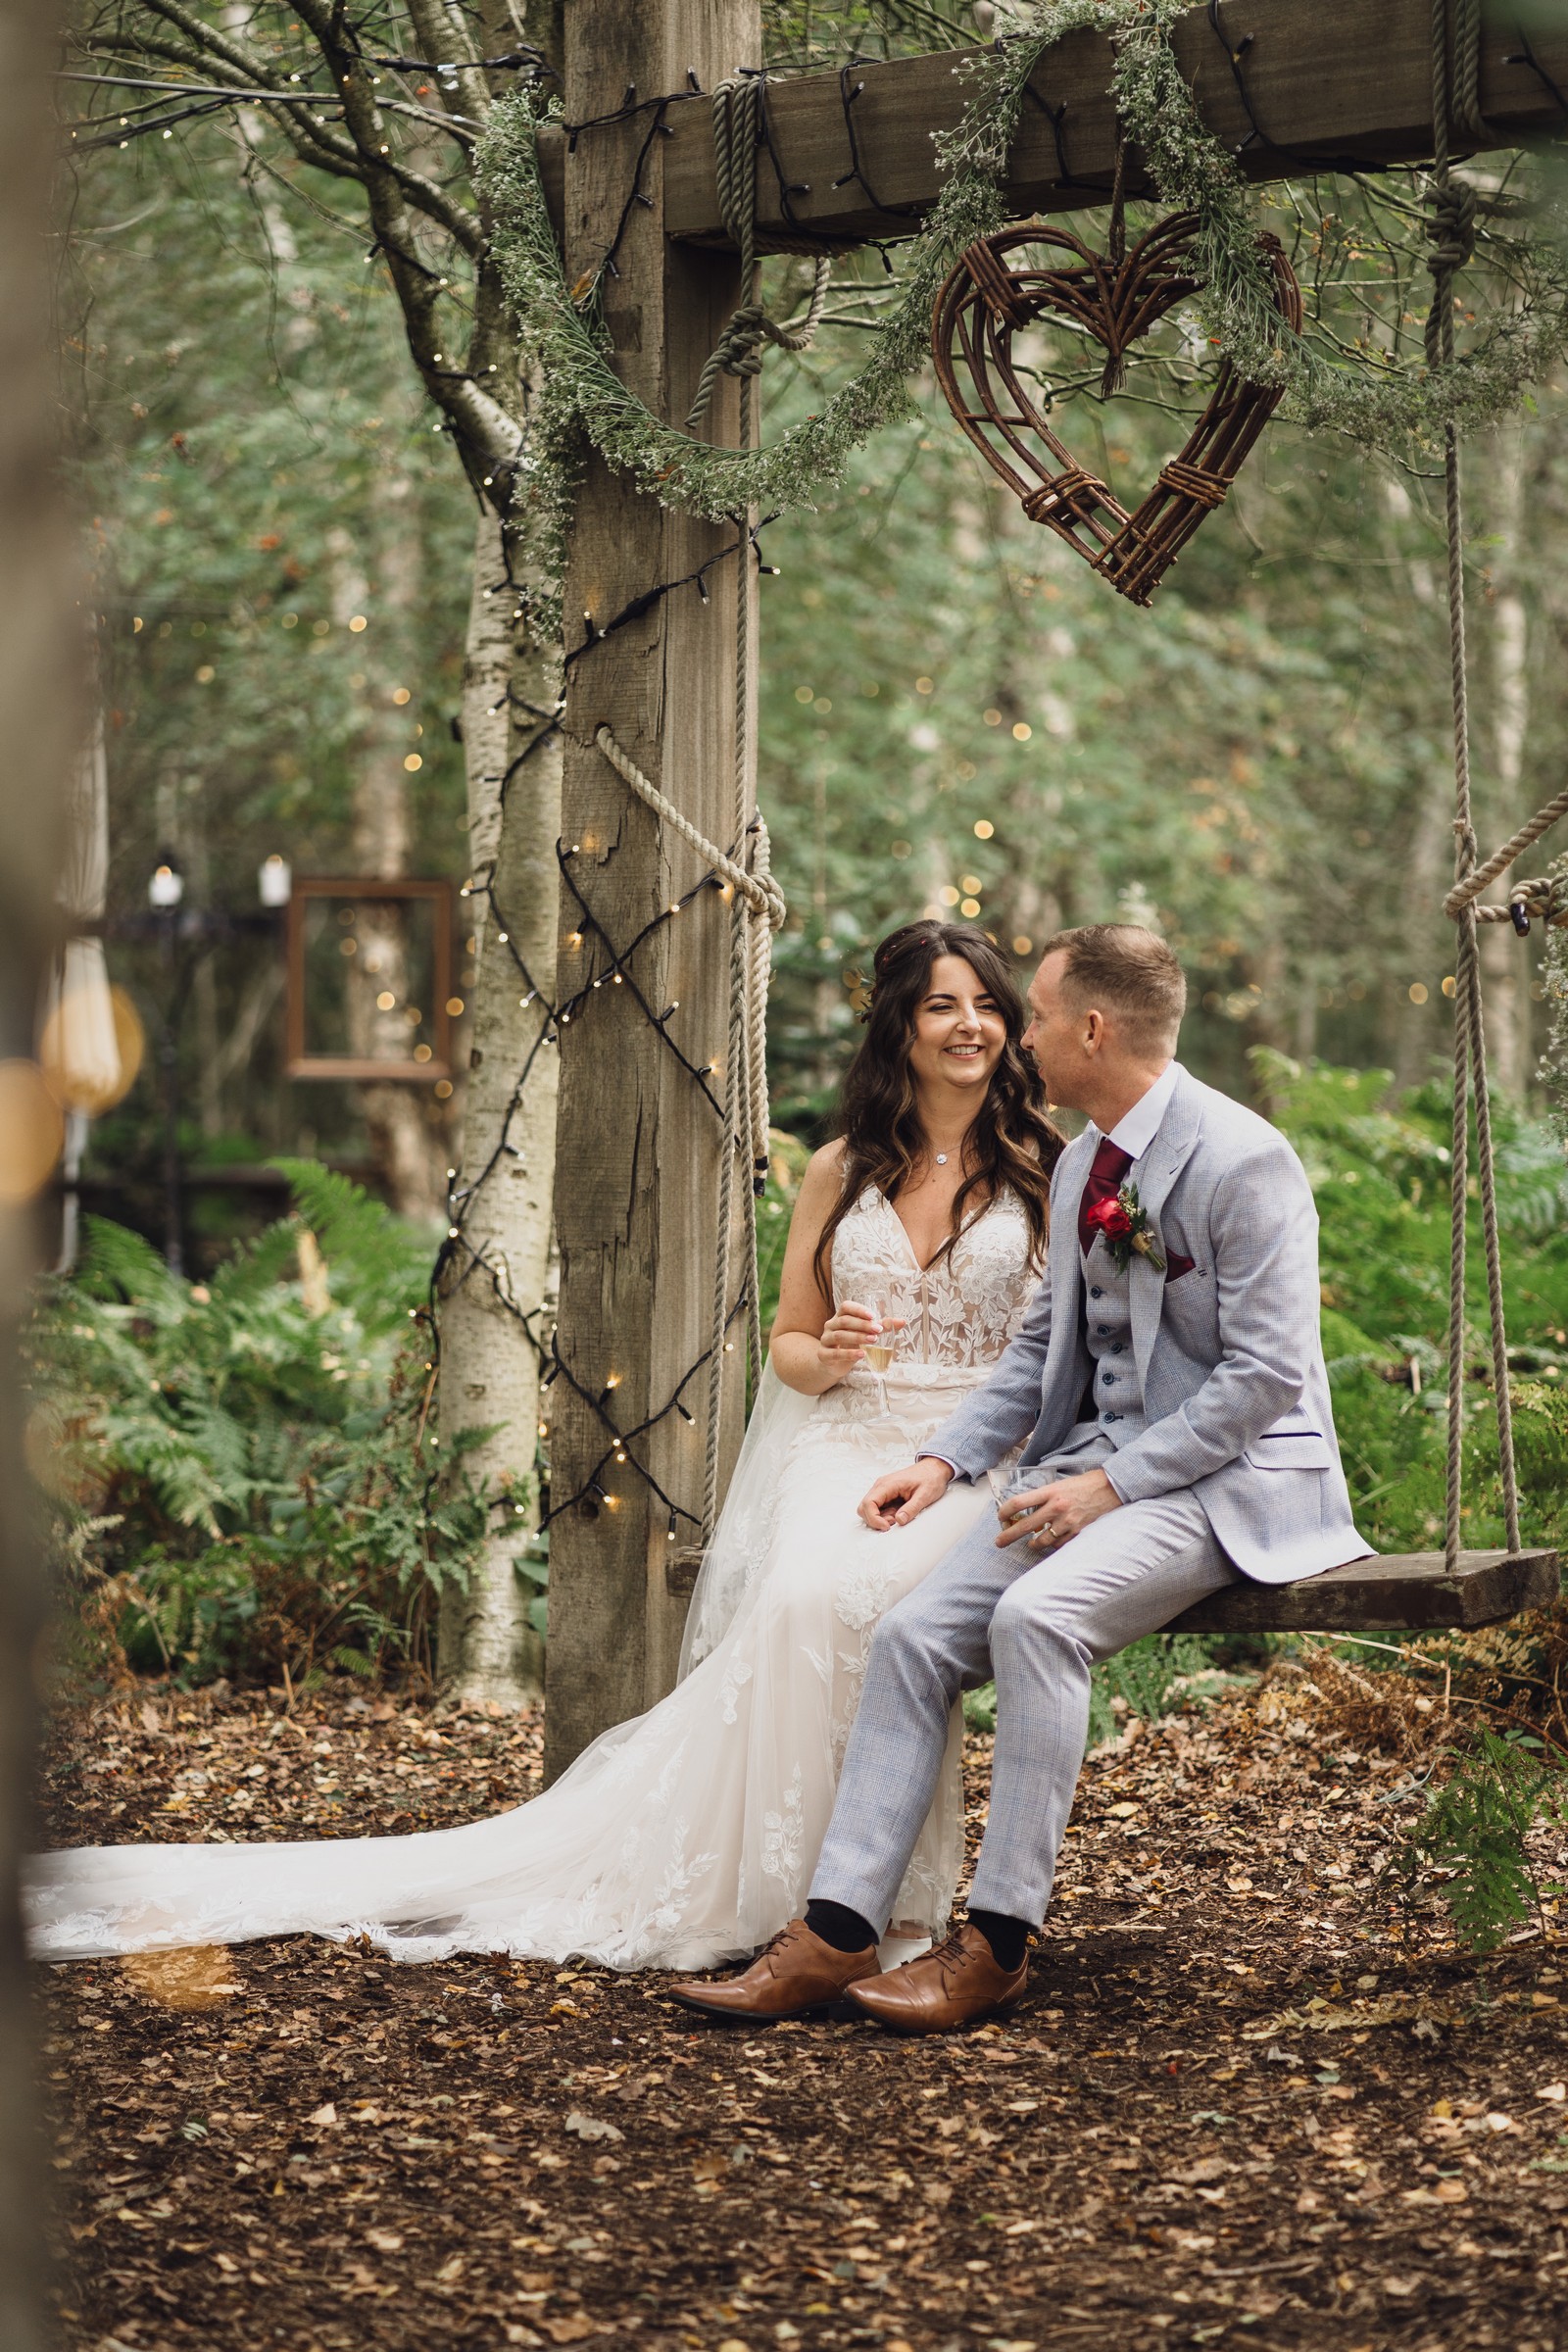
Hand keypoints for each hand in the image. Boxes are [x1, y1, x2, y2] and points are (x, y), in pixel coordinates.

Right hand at [817, 1299, 902, 1382]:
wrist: (832, 1364)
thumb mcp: (865, 1334)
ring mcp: (825, 1340)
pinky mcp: (823, 1355)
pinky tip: (861, 1355)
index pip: (846, 1307)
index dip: (859, 1310)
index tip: (873, 1316)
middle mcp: (830, 1326)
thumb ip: (882, 1327)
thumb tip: (903, 1321)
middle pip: (844, 1321)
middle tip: (878, 1330)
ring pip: (839, 1335)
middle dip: (862, 1325)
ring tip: (873, 1341)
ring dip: (858, 1337)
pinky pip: (835, 1353)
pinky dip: (849, 1354)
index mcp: (840, 1317)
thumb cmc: (850, 1344)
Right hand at [859, 1457, 953, 1530]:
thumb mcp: (925, 1495)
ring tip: (898, 1517)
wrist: (934, 1469)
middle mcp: (881, 1486)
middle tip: (893, 1523)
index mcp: (888, 1484)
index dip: (874, 1519)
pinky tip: (898, 1514)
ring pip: (869, 1509)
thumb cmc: (930, 1478)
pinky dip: (884, 1515)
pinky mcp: (887, 1494)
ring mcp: (883, 1490)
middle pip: (864, 1507)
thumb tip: (899, 1520)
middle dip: (875, 1520)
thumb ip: (911, 1508)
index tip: (887, 1527)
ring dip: (880, 1518)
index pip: (869, 1503)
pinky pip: (878, 1508)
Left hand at [996, 1467, 1121, 1551]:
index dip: (1005, 1512)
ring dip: (1033, 1544)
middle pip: (1025, 1525)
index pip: (1019, 1502)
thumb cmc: (1084, 1484)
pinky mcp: (1078, 1532)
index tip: (1001, 1517)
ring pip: (1042, 1540)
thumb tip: (1029, 1509)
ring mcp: (1067, 1521)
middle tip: (999, 1542)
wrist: (1111, 1489)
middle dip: (1008, 1536)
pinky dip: (1053, 1544)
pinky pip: (1059, 1544)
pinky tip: (1051, 1541)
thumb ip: (1045, 1496)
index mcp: (1050, 1491)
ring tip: (1030, 1544)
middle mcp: (1056, 1507)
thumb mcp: (1060, 1484)